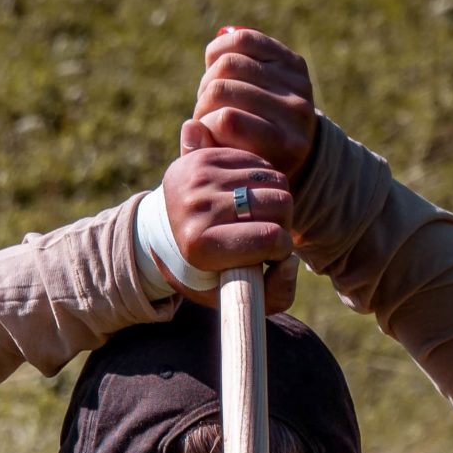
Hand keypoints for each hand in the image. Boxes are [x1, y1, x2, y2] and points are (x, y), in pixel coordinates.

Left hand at [160, 141, 297, 313]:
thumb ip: (274, 296)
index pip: (270, 239)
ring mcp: (199, 177)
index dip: (281, 248)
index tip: (271, 255)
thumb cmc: (204, 269)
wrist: (161, 231)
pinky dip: (263, 182)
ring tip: (256, 216)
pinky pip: (261, 163)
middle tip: (266, 234)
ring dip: (276, 202)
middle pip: (280, 204)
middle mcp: (196, 207)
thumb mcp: (233, 294)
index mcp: (199, 247)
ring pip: (276, 180)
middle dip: (283, 223)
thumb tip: (291, 262)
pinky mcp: (204, 156)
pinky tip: (247, 197)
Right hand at [192, 26, 317, 179]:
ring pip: (228, 63)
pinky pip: (244, 39)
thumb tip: (192, 126)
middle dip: (203, 101)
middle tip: (205, 113)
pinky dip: (219, 50)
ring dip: (208, 80)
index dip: (204, 123)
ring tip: (212, 95)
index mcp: (283, 146)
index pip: (227, 120)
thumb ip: (205, 153)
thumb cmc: (248, 160)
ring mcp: (297, 83)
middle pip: (223, 89)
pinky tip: (214, 65)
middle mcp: (297, 112)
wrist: (290, 145)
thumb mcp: (226, 166)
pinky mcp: (293, 61)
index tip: (205, 133)